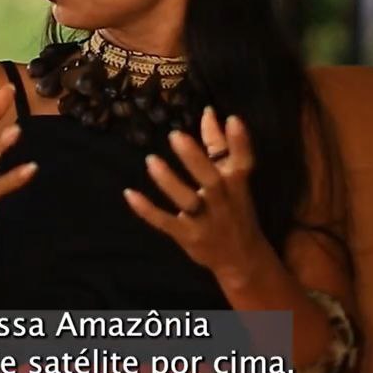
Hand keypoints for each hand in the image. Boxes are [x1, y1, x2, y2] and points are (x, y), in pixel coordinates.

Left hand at [123, 106, 276, 286]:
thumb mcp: (234, 181)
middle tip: (174, 135)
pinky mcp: (187, 236)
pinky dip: (147, 210)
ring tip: (151, 160)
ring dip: (169, 181)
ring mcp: (205, 222)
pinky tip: (129, 193)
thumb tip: (209, 113)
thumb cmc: (234, 210)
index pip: (242, 163)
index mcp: (237, 186)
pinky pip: (165, 222)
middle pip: (211, 180)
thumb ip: (221, 147)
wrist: (241, 259)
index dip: (239, 143)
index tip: (230, 118)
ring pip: (187, 201)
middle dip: (194, 158)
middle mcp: (223, 203)